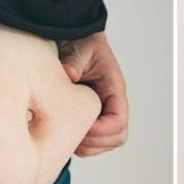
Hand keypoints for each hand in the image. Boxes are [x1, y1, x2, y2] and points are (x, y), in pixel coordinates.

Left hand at [59, 32, 128, 155]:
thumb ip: (75, 61)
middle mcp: (113, 104)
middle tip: (71, 134)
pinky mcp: (93, 117)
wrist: (77, 38)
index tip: (81, 125)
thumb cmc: (81, 42)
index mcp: (114, 88)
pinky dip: (82, 144)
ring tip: (67, 135)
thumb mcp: (79, 47)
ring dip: (88, 145)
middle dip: (95, 142)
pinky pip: (94, 141)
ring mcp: (104, 112)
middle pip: (117, 137)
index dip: (101, 130)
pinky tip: (65, 132)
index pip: (118, 121)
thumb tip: (69, 75)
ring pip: (106, 143)